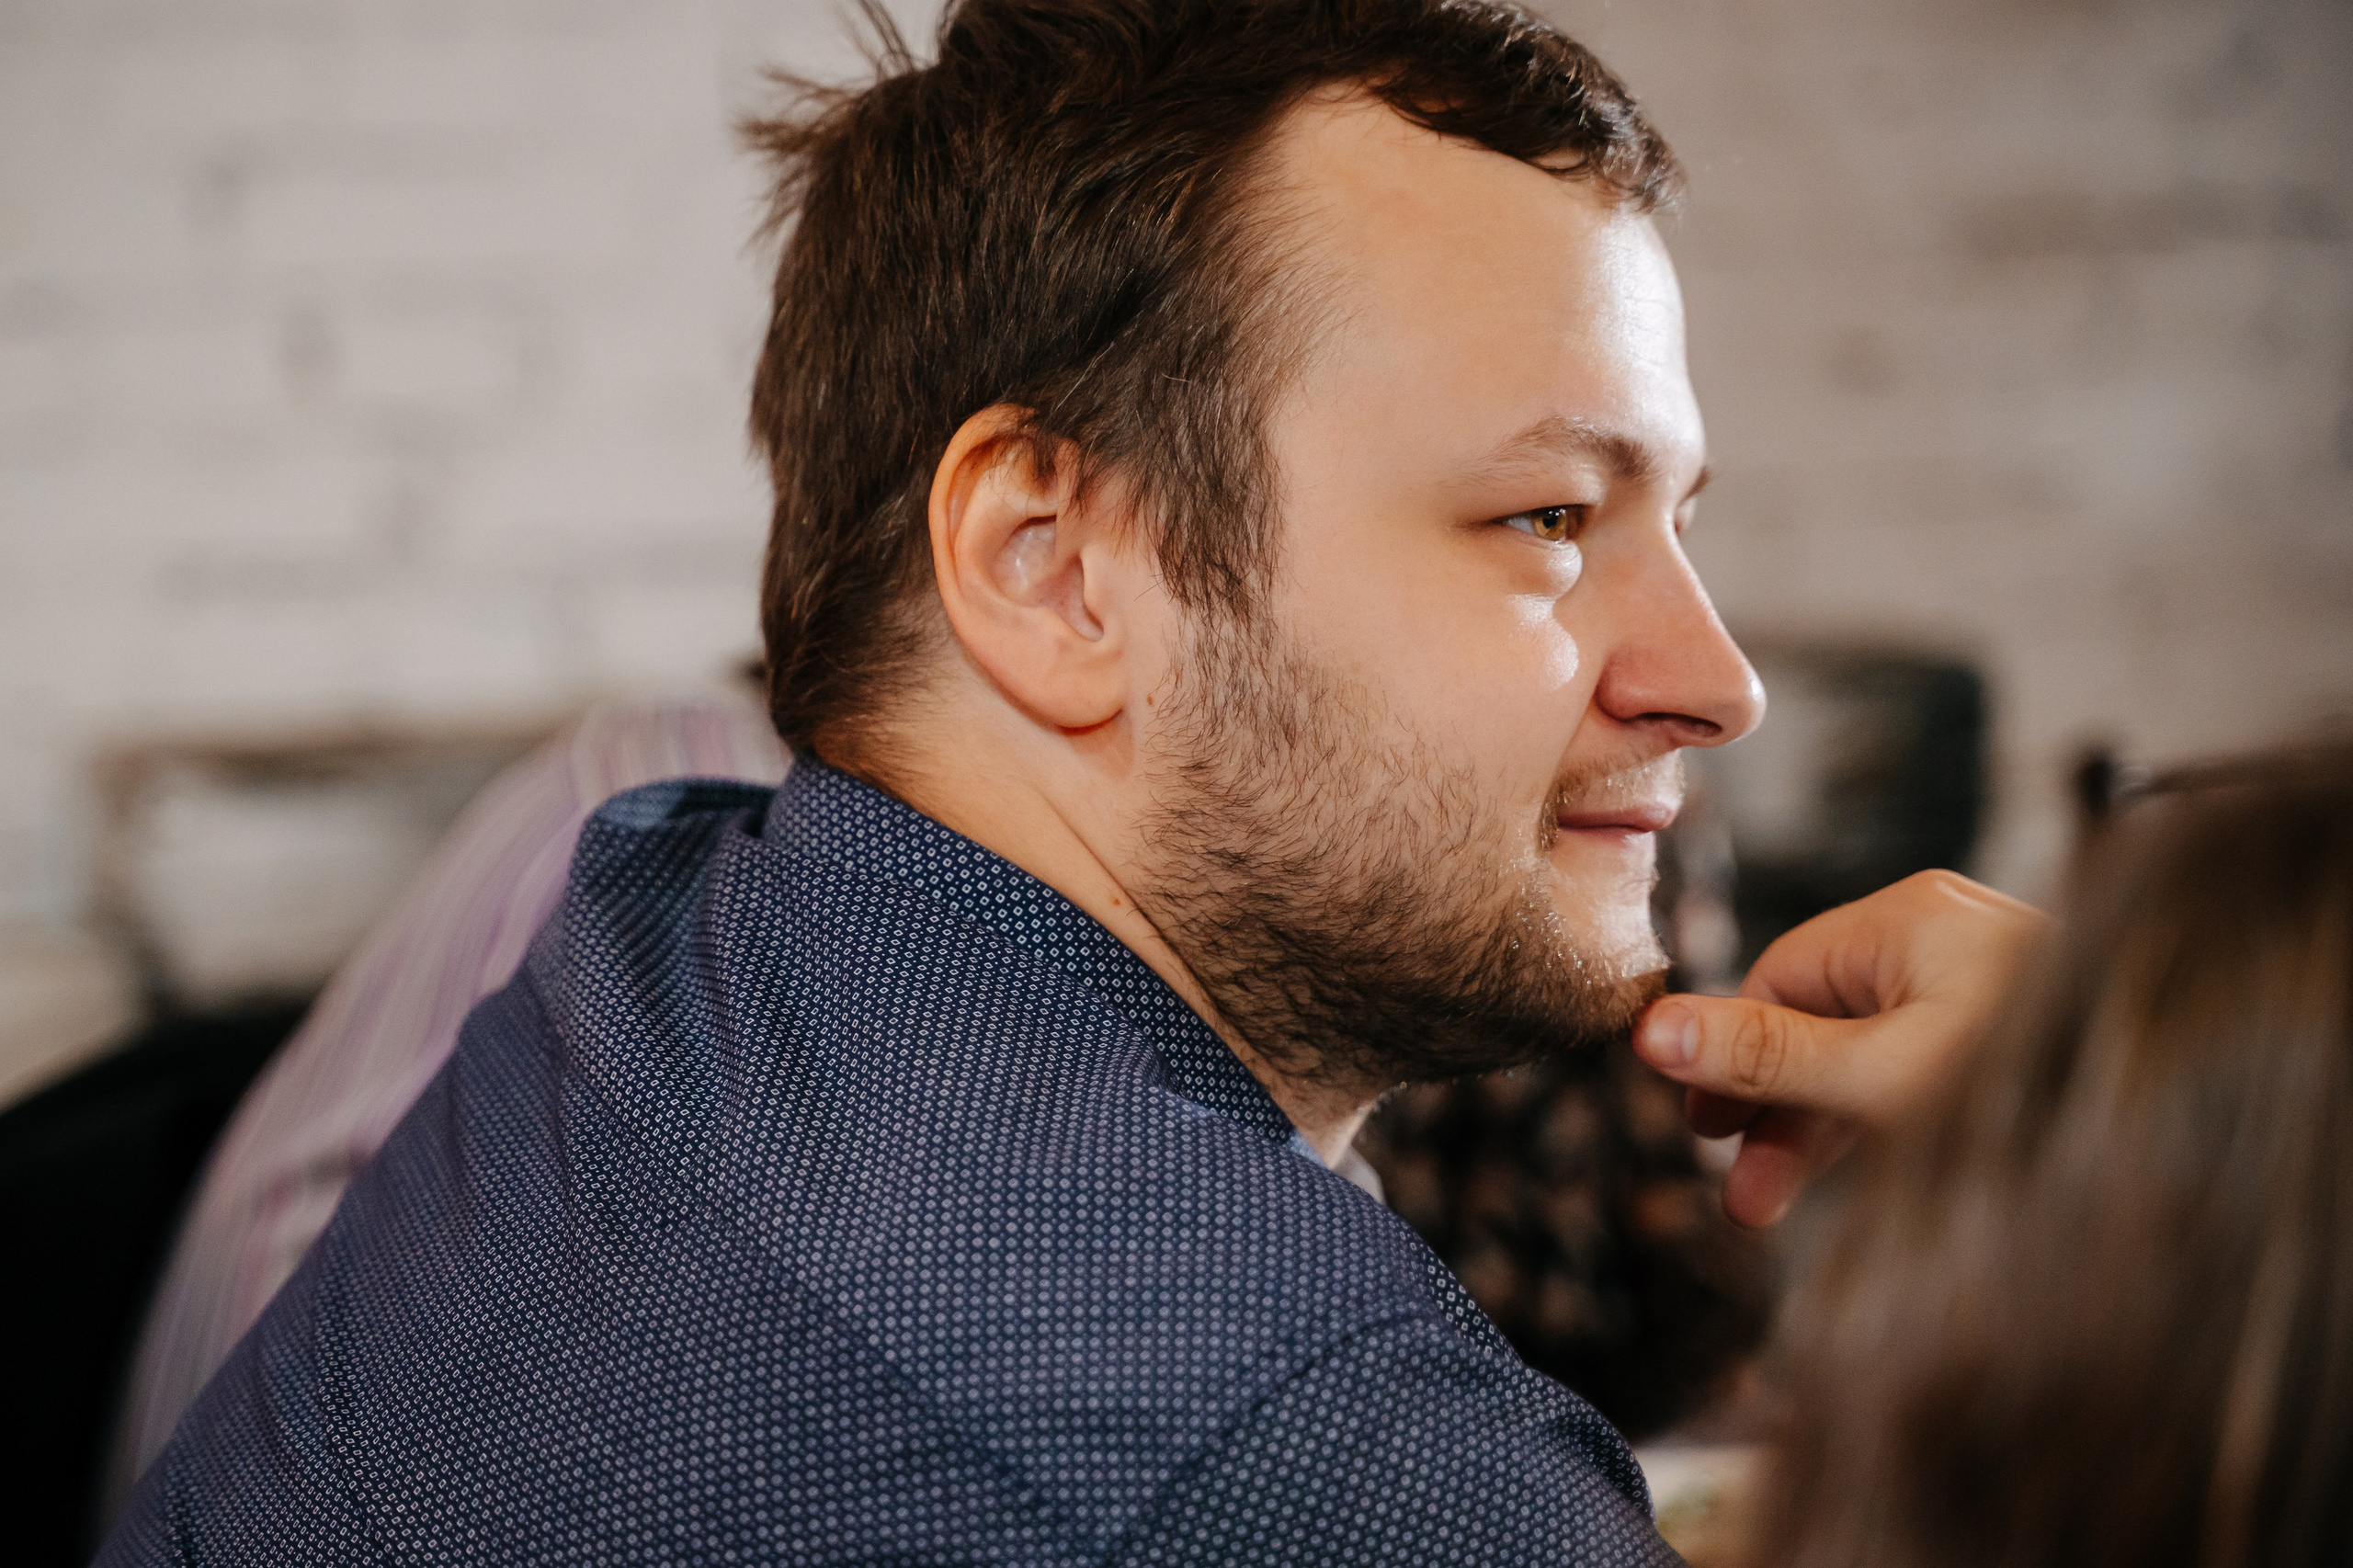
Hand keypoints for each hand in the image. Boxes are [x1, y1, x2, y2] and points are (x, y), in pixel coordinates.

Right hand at [1634, 869, 2046, 1226]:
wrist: (2177, 1114)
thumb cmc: (2031, 1078)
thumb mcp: (1877, 1080)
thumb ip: (1764, 1058)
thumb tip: (1650, 1030)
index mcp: (1901, 919)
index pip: (1776, 978)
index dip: (1730, 1057)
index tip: (1700, 1136)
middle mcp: (1937, 934)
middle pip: (1817, 1017)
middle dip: (1772, 1109)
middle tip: (1739, 1195)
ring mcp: (1976, 980)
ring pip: (1864, 1049)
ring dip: (1818, 1127)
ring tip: (1775, 1209)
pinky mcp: (2004, 1026)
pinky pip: (1912, 1063)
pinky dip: (1876, 1116)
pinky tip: (1857, 1171)